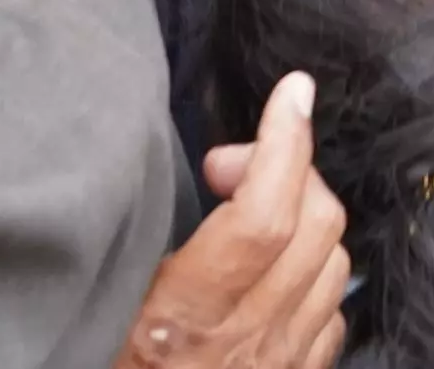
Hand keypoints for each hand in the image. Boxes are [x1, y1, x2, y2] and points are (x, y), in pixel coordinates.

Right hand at [125, 73, 350, 368]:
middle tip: (228, 169)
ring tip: (250, 213)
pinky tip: (270, 271)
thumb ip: (143, 252)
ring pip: (333, 262)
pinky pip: (331, 312)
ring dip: (305, 216)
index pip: (265, 216)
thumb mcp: (102, 309)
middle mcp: (245, 346)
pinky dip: (313, 272)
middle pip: (315, 225)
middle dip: (289, 169)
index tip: (290, 91)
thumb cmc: (100, 362)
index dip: (284, 142)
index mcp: (183, 322)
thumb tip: (203, 177)